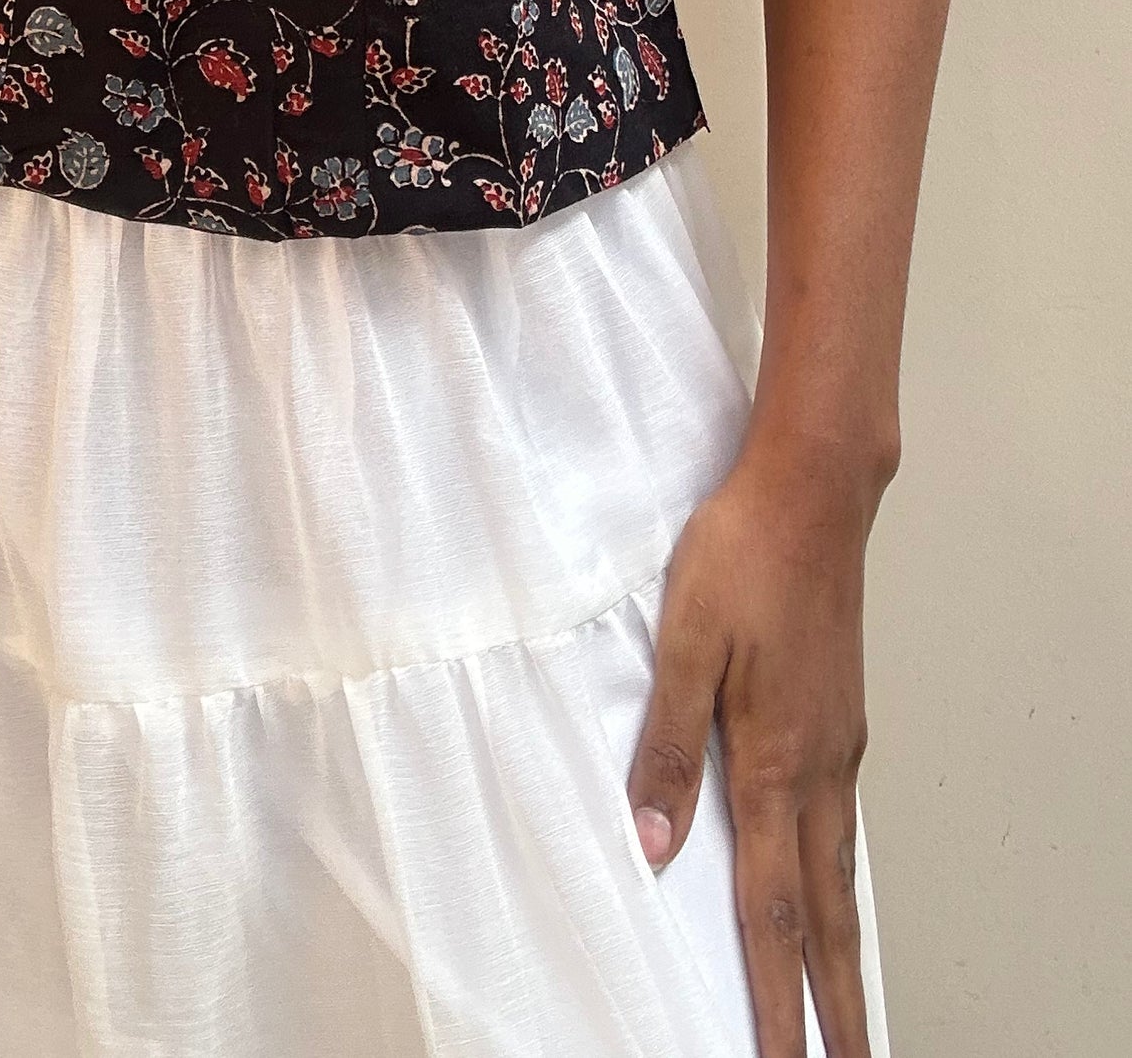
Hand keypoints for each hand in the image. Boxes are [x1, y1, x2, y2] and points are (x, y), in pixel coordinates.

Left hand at [627, 435, 879, 1057]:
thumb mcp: (683, 641)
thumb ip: (664, 745)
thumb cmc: (742, 553)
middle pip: (826, 915)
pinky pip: (841, 825)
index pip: (772, 910)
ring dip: (841, 949)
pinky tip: (828, 887)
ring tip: (843, 1009)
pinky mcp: (840, 719)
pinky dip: (840, 881)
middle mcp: (817, 767)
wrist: (813, 490)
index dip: (774, 998)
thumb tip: (654, 845)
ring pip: (841, 873)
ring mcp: (838, 744)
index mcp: (773, 761)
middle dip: (832, 1005)